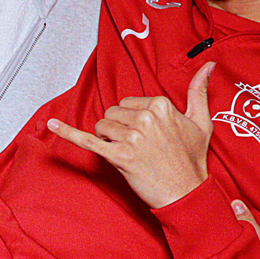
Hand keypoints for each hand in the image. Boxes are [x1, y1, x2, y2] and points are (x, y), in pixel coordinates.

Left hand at [48, 62, 214, 209]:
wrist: (186, 193)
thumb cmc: (192, 160)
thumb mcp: (201, 121)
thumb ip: (199, 91)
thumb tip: (208, 65)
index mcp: (161, 105)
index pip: (128, 103)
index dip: (133, 120)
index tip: (149, 135)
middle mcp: (144, 118)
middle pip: (112, 113)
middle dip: (119, 128)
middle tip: (140, 147)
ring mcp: (130, 137)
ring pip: (102, 127)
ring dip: (109, 140)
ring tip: (131, 154)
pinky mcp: (118, 156)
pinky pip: (87, 140)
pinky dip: (68, 132)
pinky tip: (51, 124)